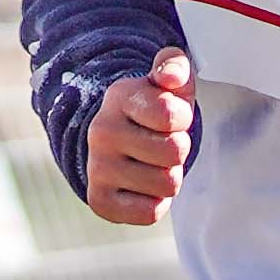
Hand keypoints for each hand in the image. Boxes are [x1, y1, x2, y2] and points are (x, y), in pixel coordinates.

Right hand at [82, 48, 196, 225]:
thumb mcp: (168, 81)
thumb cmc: (153, 110)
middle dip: (178, 150)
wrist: (116, 142)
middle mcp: (102, 132)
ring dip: (169, 177)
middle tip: (162, 143)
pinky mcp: (100, 201)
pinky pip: (150, 213)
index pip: (171, 115)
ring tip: (153, 164)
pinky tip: (143, 186)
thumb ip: (175, 66)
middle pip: (174, 153)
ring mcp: (97, 168)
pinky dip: (156, 203)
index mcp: (120, 96)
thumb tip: (171, 77)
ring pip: (167, 185)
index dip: (182, 119)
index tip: (170, 117)